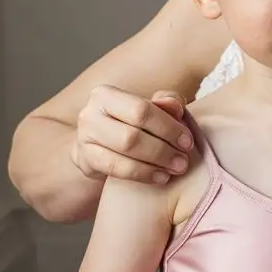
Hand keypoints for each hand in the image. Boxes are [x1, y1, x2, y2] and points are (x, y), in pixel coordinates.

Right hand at [70, 86, 192, 184]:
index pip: (141, 110)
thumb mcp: (151, 109)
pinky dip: (142, 174)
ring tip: (176, 168)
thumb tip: (175, 106)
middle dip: (163, 149)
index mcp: (105, 94)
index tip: (187, 142)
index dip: (168, 127)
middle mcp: (89, 114)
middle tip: (183, 160)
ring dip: (155, 163)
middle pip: (132, 134)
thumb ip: (166, 103)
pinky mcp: (84, 160)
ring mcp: (84, 138)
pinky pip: (115, 169)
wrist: (102, 146)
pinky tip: (160, 177)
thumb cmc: (132, 124)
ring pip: (124, 152)